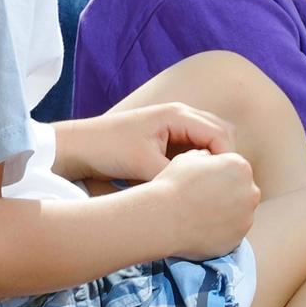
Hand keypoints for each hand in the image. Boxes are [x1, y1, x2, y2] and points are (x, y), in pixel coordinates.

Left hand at [65, 99, 233, 182]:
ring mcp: (173, 126)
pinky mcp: (166, 139)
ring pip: (208, 143)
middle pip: (221, 135)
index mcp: (178, 114)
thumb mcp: (144, 166)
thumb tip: (203, 192)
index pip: (221, 135)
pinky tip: (191, 183)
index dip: (228, 161)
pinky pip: (193, 149)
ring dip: (211, 162)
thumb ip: (177, 176)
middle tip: (220, 188)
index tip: (226, 186)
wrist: (77, 147)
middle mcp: (180, 115)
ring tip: (207, 187)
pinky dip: (197, 164)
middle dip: (224, 160)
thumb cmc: (108, 149)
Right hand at [148, 147, 261, 260]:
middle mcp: (250, 191)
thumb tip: (208, 158)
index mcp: (240, 167)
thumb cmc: (172, 185)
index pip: (235, 169)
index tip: (203, 183)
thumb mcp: (187, 158)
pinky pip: (231, 233)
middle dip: (227, 194)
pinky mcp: (238, 238)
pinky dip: (220, 231)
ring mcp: (246, 217)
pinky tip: (201, 229)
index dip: (217, 175)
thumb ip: (205, 157)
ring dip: (225, 214)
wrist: (162, 219)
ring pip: (239, 213)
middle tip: (203, 200)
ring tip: (200, 216)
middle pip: (242, 191)